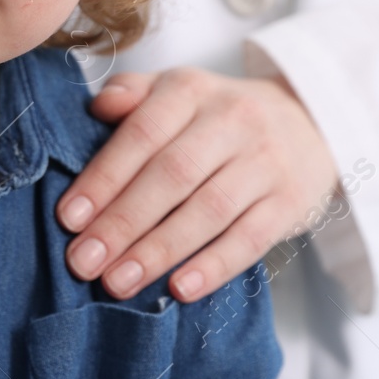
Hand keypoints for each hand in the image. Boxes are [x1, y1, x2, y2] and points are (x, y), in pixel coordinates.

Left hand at [56, 67, 337, 301]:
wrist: (309, 120)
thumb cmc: (218, 114)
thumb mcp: (176, 90)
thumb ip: (133, 93)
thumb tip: (99, 107)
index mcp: (190, 90)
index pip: (142, 133)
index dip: (104, 177)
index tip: (69, 218)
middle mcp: (231, 121)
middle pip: (171, 175)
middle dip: (122, 222)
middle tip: (83, 261)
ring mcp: (265, 162)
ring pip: (208, 210)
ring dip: (158, 250)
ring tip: (118, 282)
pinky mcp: (291, 202)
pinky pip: (250, 238)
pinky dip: (213, 266)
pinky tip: (179, 288)